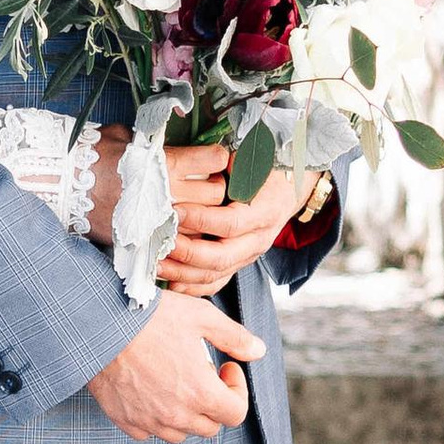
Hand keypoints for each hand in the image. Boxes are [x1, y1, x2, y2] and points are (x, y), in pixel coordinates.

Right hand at [86, 290, 262, 443]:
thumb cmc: (149, 317)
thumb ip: (234, 337)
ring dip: (186, 414)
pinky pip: (149, 432)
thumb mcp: (201, 316)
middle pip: (210, 427)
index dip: (237, 390)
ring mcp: (149, 421)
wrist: (97, 325)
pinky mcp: (125, 420)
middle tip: (201, 373)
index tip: (225, 367)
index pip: (236, 414)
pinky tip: (150, 391)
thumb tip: (258, 351)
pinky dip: (155, 418)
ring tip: (175, 382)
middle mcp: (177, 415)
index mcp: (201, 393)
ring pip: (180, 433)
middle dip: (213, 403)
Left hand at [131, 139, 324, 296]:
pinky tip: (170, 282)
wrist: (286, 190)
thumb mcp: (257, 160)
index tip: (175, 211)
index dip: (201, 220)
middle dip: (187, 252)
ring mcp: (249, 255)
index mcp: (265, 212)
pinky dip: (192, 287)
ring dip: (183, 273)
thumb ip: (236, 163)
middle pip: (221, 257)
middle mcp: (259, 239)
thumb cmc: (266, 170)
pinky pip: (215, 283)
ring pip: (216, 274)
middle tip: (161, 242)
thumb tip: (217, 157)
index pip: (230, 223)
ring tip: (156, 263)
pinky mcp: (238, 264)